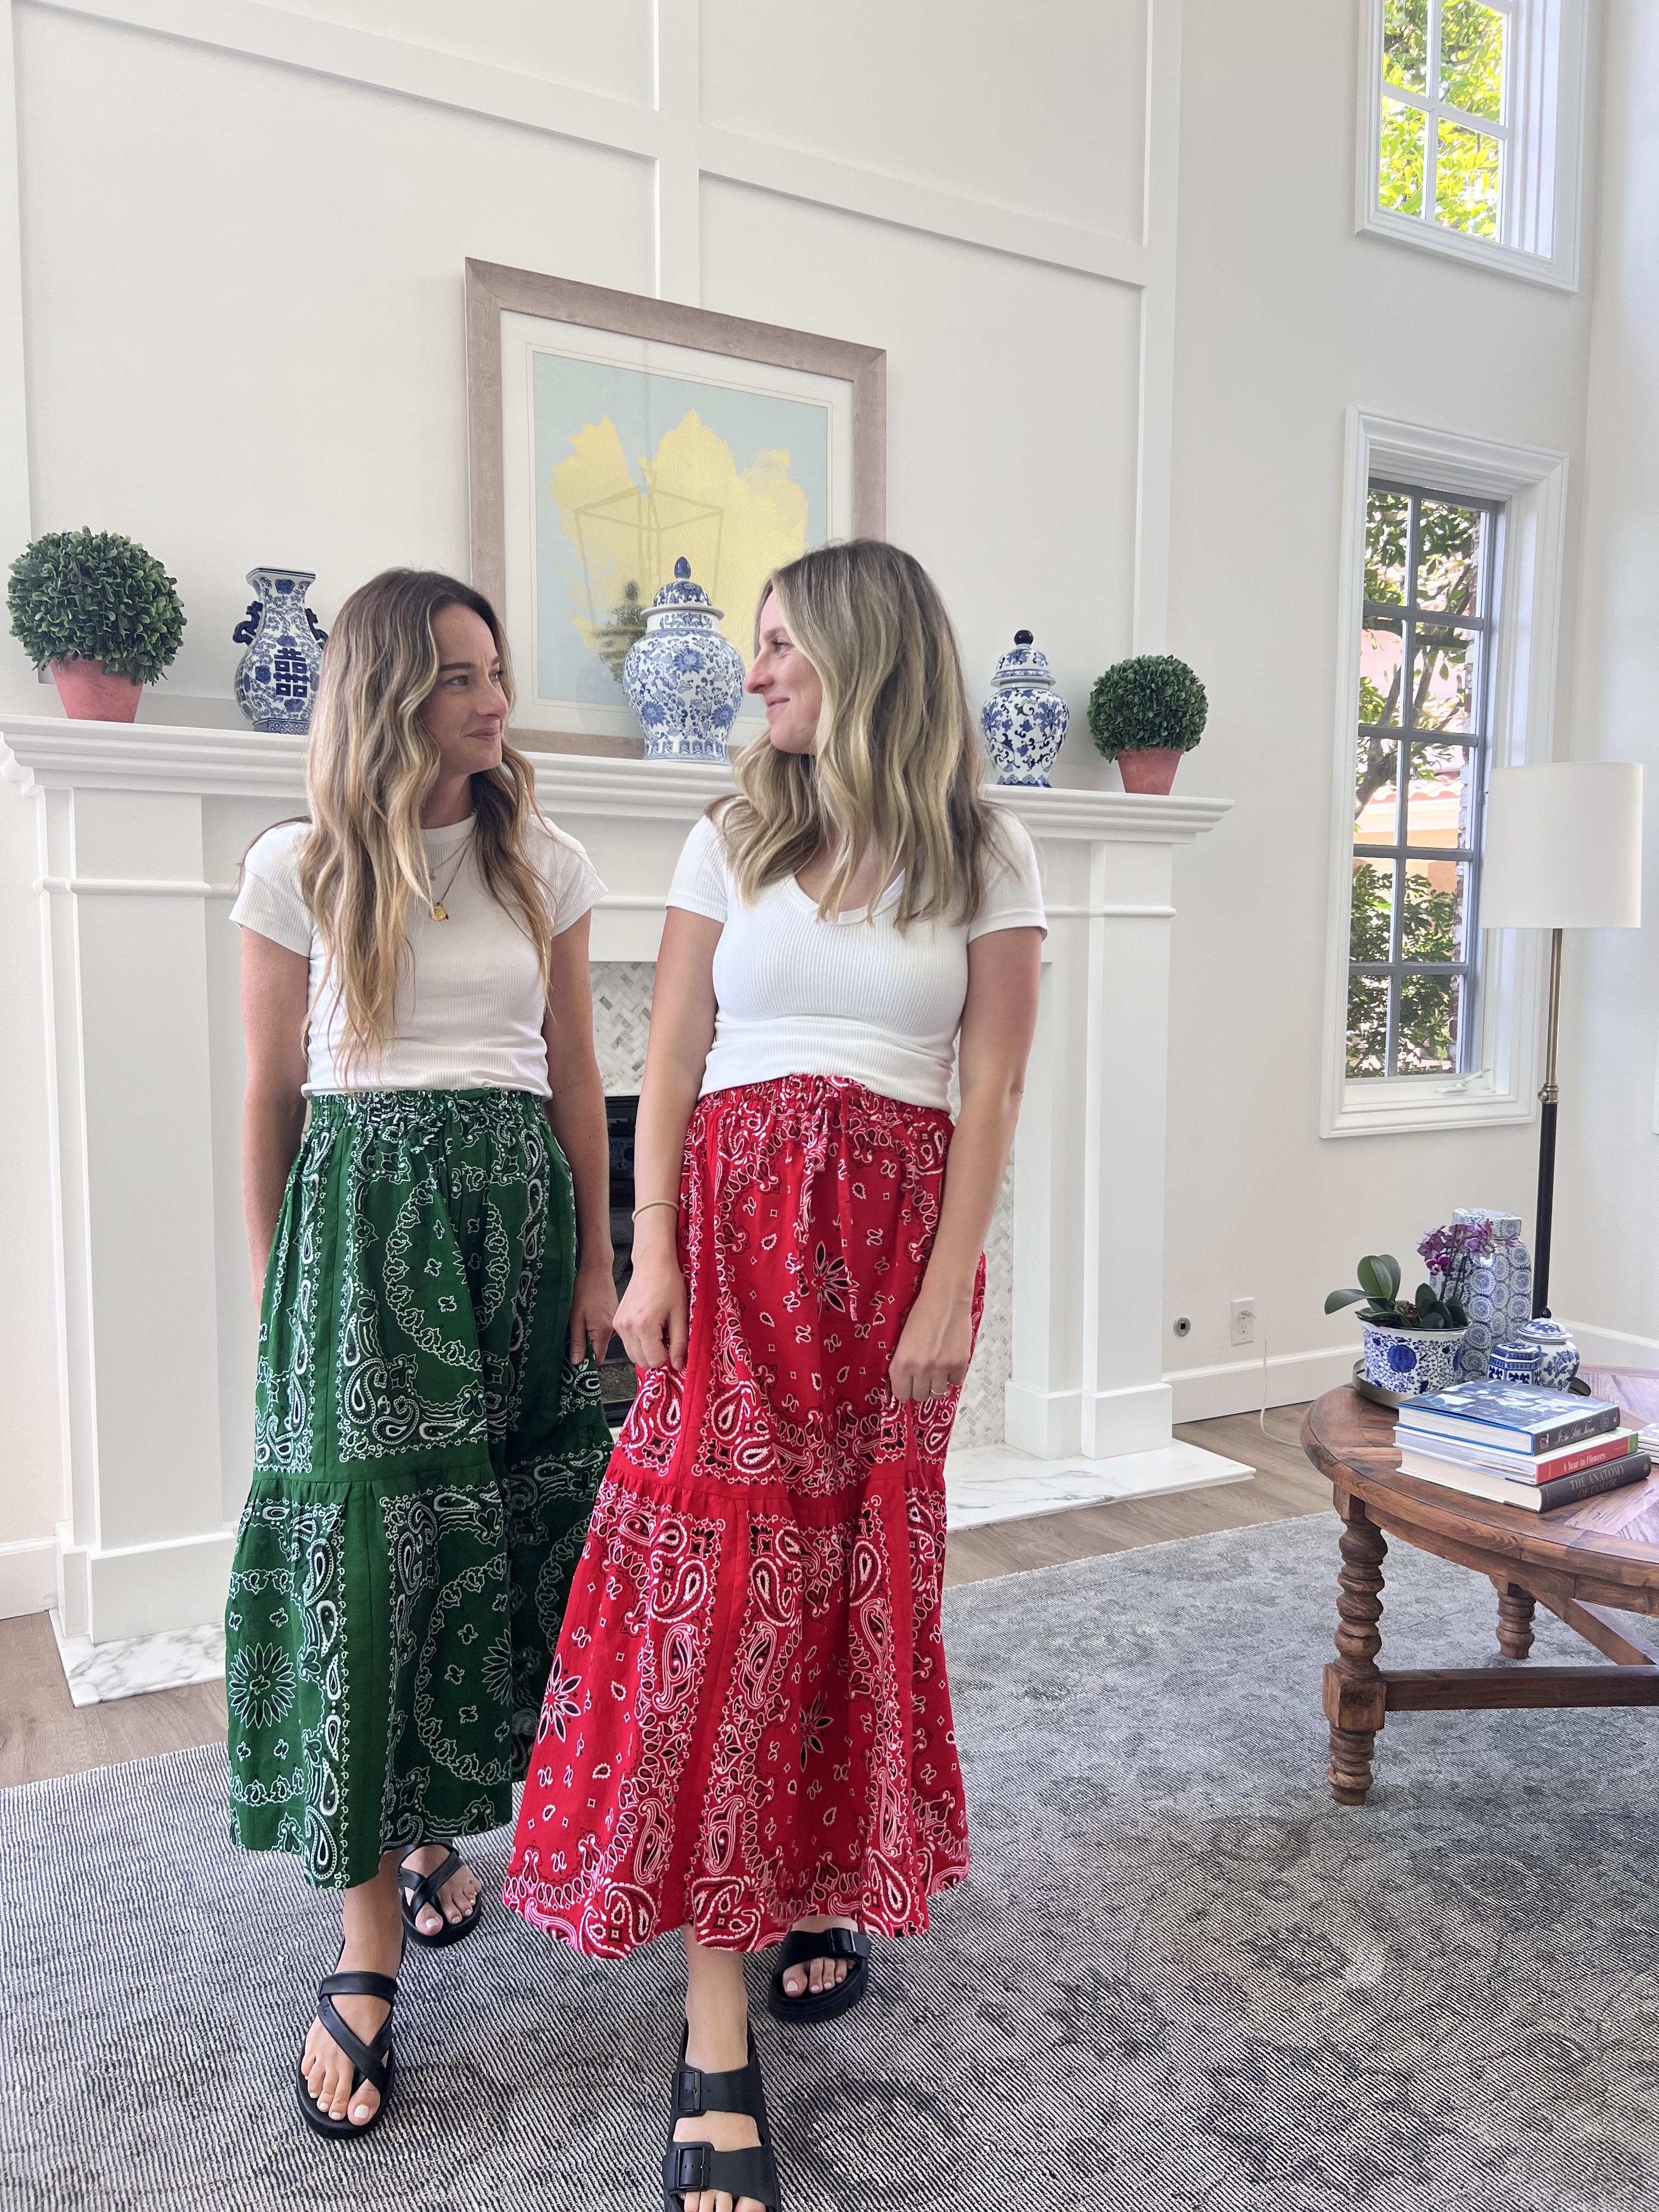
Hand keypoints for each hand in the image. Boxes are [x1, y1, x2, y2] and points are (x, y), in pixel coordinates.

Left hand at [568, 1253, 617, 1365]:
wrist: (597, 1269)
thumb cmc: (585, 1289)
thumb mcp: (575, 1318)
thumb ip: (578, 1342)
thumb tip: (577, 1362)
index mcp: (604, 1331)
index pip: (598, 1357)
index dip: (587, 1360)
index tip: (576, 1358)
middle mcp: (613, 1329)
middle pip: (600, 1348)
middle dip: (587, 1347)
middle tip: (574, 1335)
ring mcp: (615, 1322)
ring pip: (602, 1338)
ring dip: (591, 1335)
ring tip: (582, 1320)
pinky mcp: (614, 1315)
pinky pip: (605, 1328)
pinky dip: (596, 1326)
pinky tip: (589, 1314)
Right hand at [614, 1246, 689, 1373]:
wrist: (652, 1264)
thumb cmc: (668, 1284)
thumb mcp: (680, 1314)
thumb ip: (679, 1343)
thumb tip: (678, 1365)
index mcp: (644, 1326)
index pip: (655, 1361)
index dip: (667, 1356)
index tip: (673, 1343)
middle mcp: (627, 1327)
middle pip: (642, 1361)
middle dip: (656, 1355)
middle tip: (666, 1337)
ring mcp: (619, 1325)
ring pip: (633, 1355)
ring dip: (647, 1350)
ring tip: (658, 1330)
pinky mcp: (617, 1321)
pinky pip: (627, 1344)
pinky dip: (639, 1342)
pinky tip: (649, 1326)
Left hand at [889, 1286, 973, 1402]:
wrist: (945, 1299)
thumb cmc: (922, 1313)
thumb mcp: (903, 1340)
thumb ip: (904, 1363)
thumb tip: (906, 1381)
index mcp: (902, 1363)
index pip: (901, 1394)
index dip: (904, 1390)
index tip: (907, 1385)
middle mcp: (921, 1369)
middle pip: (920, 1396)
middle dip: (920, 1388)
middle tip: (922, 1377)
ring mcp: (942, 1368)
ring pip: (938, 1393)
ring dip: (936, 1385)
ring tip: (936, 1371)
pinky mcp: (959, 1364)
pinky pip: (955, 1382)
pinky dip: (952, 1376)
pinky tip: (949, 1364)